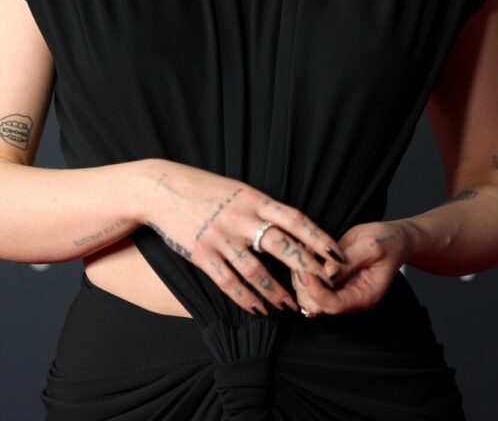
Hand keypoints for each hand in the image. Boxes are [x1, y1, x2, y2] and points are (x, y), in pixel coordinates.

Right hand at [139, 160, 348, 316]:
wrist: (160, 189)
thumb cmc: (203, 189)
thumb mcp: (237, 190)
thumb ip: (261, 208)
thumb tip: (291, 228)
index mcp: (253, 198)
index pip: (294, 219)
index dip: (318, 237)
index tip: (337, 255)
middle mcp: (239, 217)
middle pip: (281, 245)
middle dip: (306, 268)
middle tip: (326, 286)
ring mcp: (219, 236)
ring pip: (255, 270)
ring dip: (276, 292)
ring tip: (291, 306)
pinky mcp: (201, 253)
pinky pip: (228, 281)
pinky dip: (246, 299)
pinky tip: (258, 309)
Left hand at [291, 220, 413, 316]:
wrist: (392, 239)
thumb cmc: (388, 242)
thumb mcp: (371, 247)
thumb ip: (349, 261)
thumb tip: (327, 272)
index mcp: (364, 296)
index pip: (334, 305)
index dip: (316, 291)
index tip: (304, 272)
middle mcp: (350, 298)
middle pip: (317, 305)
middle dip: (305, 286)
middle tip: (301, 260)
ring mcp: (339, 290)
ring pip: (309, 296)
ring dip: (302, 277)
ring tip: (305, 252)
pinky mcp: (331, 281)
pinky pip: (310, 283)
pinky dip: (303, 270)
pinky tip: (307, 252)